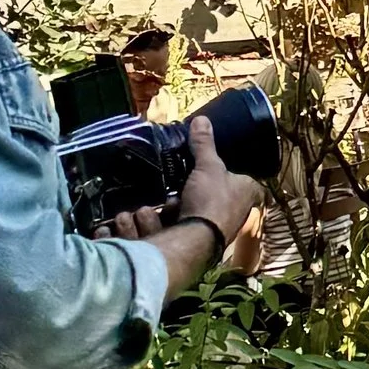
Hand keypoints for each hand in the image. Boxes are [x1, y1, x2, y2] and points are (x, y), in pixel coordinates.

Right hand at [139, 117, 266, 302]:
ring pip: (168, 220)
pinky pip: (155, 236)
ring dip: (149, 218)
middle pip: (191, 202)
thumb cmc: (211, 203)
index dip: (210, 177)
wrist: (193, 245)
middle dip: (170, 202)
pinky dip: (140, 230)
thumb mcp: (210, 167)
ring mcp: (200, 235)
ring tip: (141, 213)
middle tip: (166, 199)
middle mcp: (227, 217)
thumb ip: (204, 145)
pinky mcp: (177, 249)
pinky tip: (126, 223)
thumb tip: (201, 120)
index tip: (193, 174)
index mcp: (242, 196)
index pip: (232, 182)